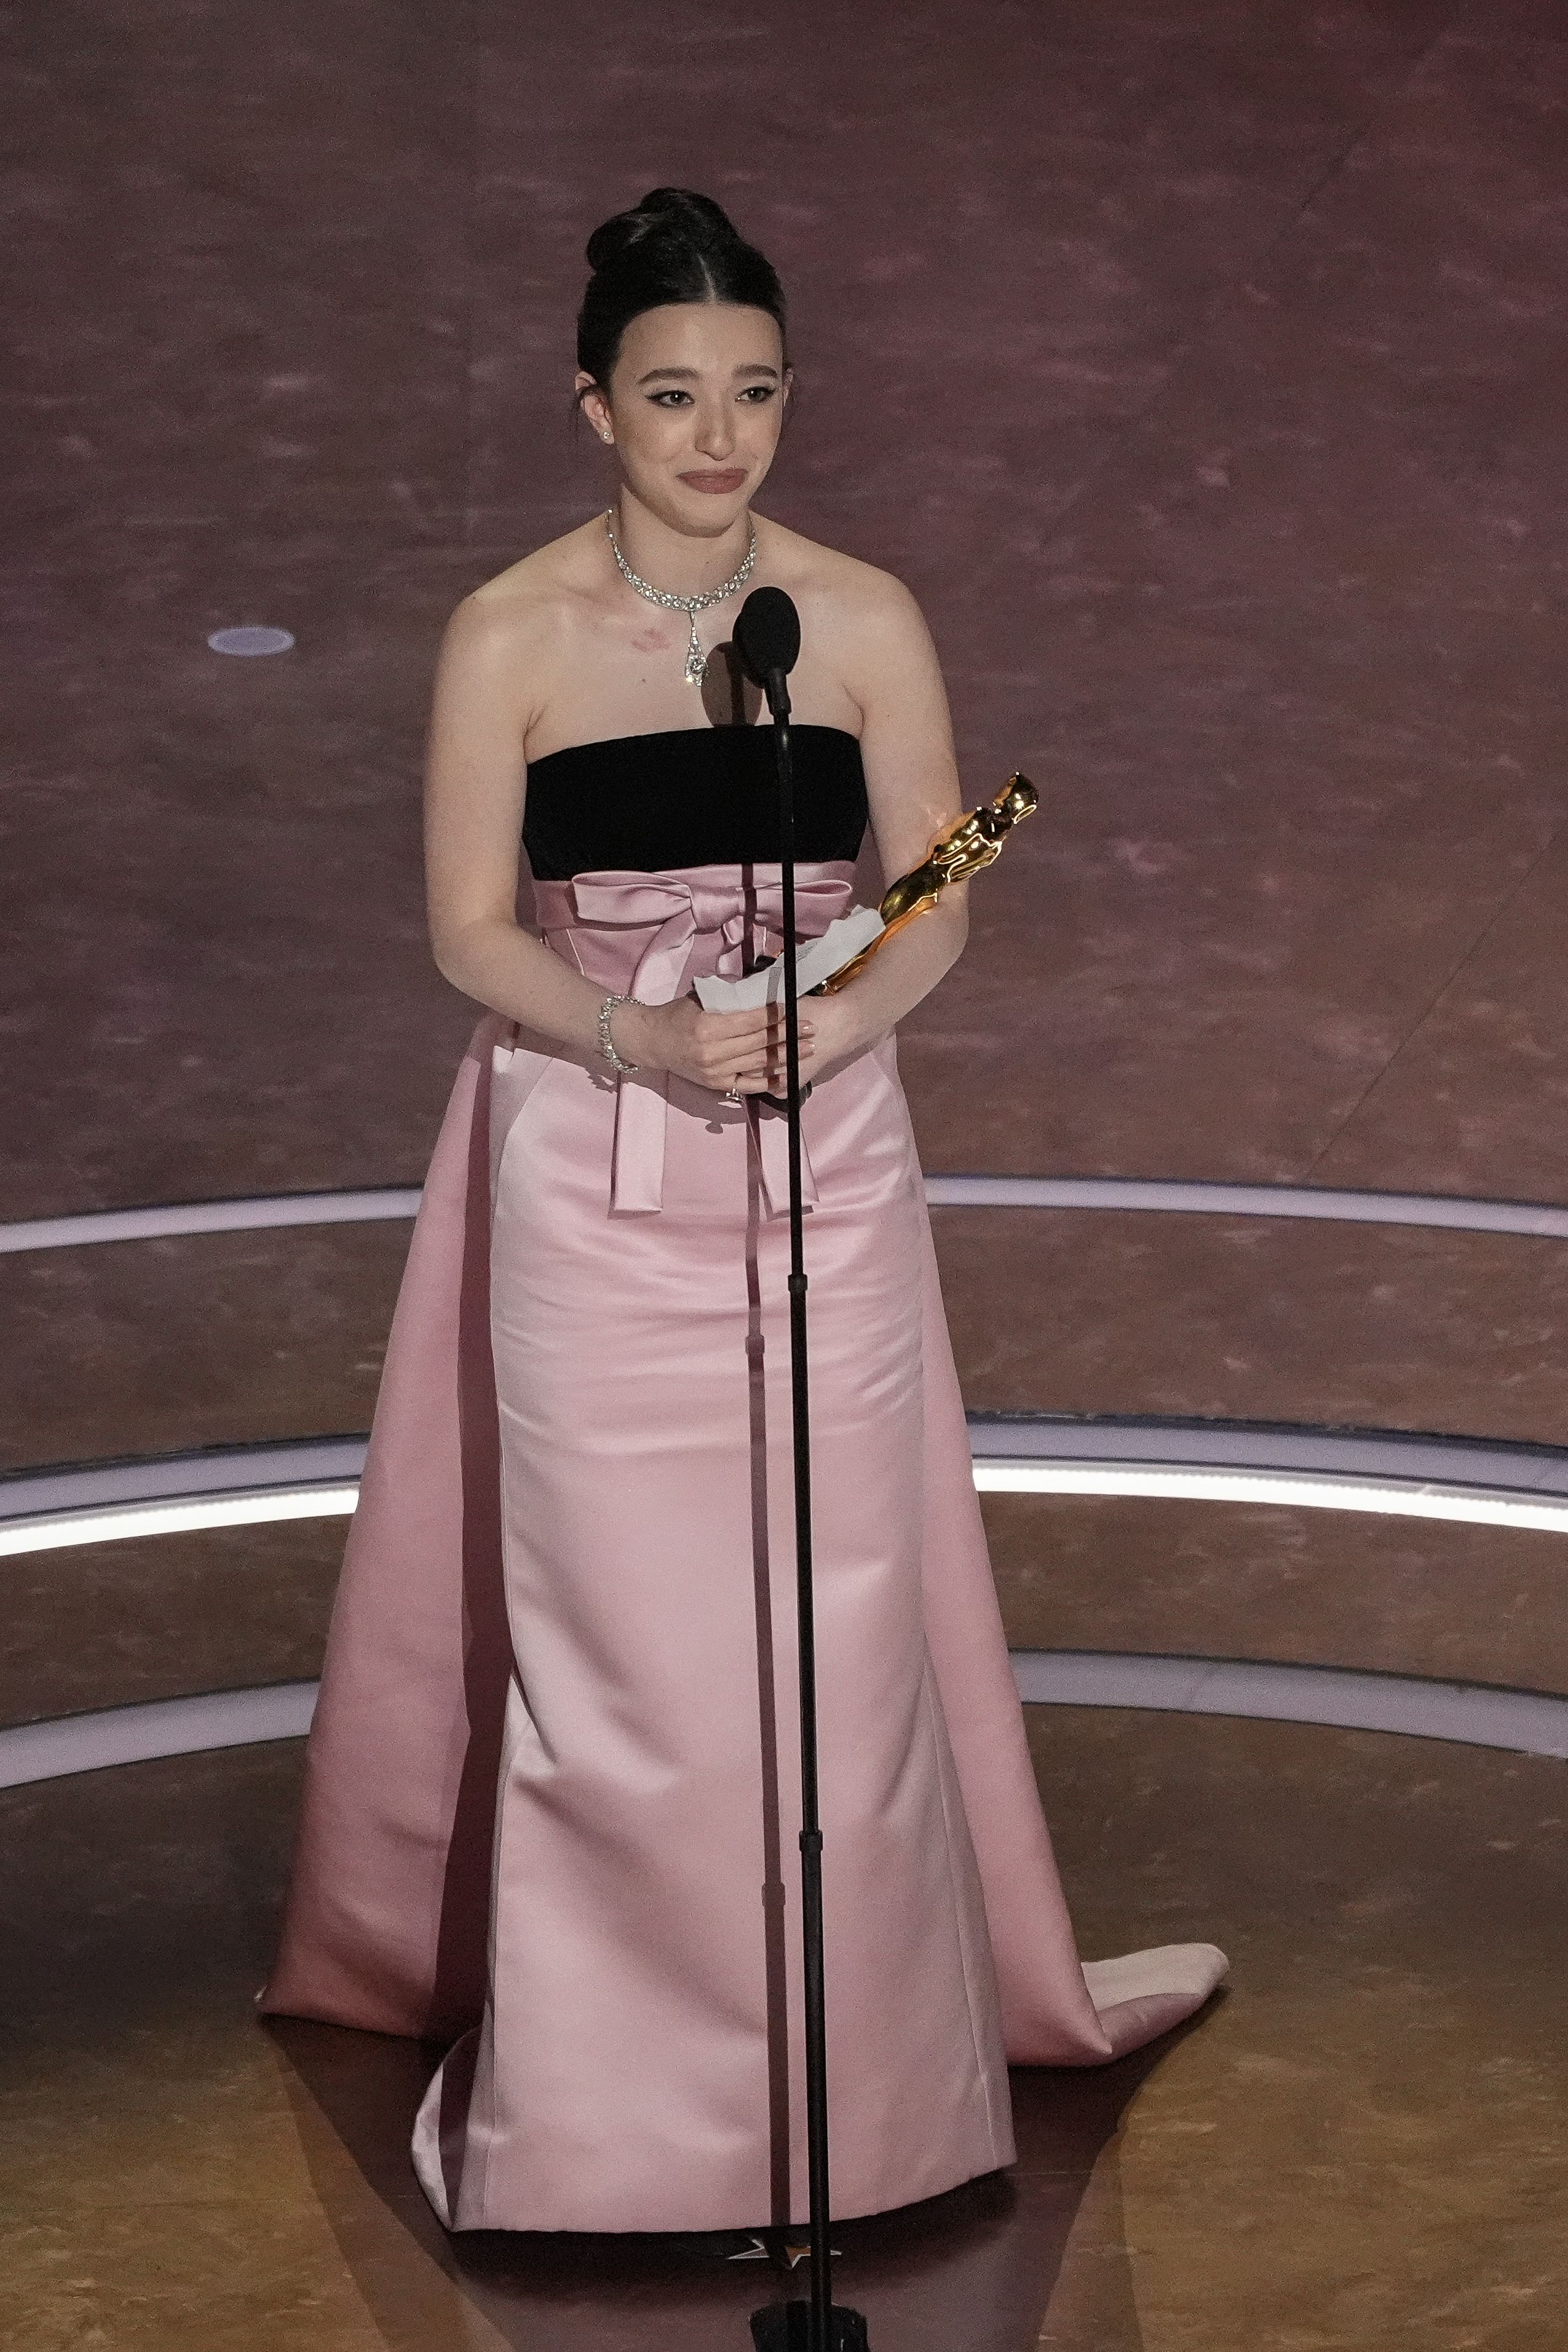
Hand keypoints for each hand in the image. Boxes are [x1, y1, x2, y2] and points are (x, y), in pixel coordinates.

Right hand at [616, 990, 863, 1096]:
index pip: (750, 1020)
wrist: (651, 1041)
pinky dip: (770, 1081)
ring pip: (758, 1063)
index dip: (775, 1015)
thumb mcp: (700, 1000)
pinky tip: (788, 1076)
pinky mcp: (715, 1085)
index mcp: (708, 1026)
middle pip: (759, 1042)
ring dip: (786, 1056)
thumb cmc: (676, 1015)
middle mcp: (712, 1052)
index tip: (794, 1009)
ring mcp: (715, 1071)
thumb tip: (761, 987)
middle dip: (787, 1035)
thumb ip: (729, 997)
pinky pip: (749, 1084)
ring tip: (808, 1049)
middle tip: (810, 1028)